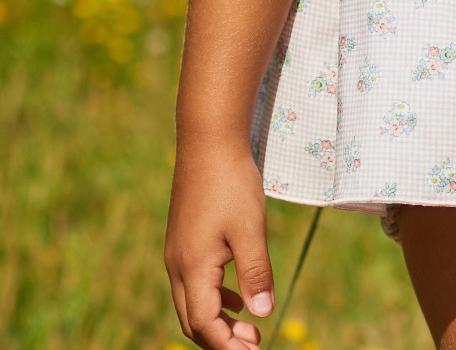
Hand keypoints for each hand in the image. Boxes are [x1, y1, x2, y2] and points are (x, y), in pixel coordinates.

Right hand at [165, 140, 274, 348]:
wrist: (208, 141)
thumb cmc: (231, 183)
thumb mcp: (250, 229)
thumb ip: (256, 273)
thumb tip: (264, 313)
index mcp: (192, 267)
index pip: (205, 324)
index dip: (228, 345)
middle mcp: (177, 264)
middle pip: (193, 320)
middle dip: (221, 340)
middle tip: (255, 344)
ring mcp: (177, 252)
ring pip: (192, 302)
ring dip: (218, 321)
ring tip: (250, 329)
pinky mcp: (184, 240)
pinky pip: (193, 283)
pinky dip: (214, 298)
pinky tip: (238, 297)